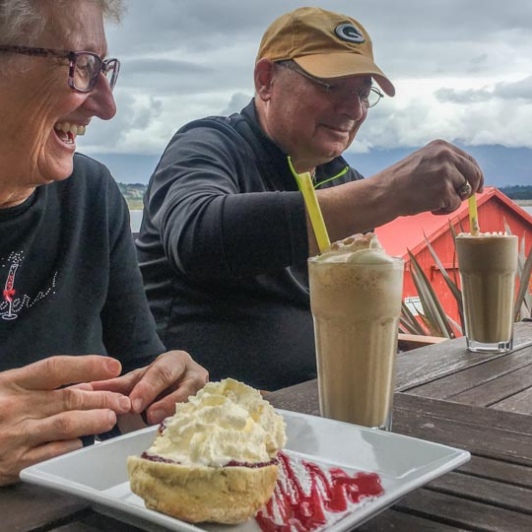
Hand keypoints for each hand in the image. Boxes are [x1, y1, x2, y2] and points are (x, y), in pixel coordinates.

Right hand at [0, 355, 131, 485]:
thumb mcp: (7, 388)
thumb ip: (43, 385)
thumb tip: (85, 385)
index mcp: (12, 383)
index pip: (55, 368)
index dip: (87, 366)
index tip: (113, 366)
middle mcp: (15, 408)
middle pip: (68, 398)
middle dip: (102, 399)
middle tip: (124, 400)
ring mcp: (15, 437)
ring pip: (66, 425)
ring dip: (95, 421)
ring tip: (112, 418)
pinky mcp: (15, 464)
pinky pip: (54, 453)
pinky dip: (74, 445)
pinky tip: (85, 441)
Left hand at [90, 351, 208, 424]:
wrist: (184, 384)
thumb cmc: (157, 382)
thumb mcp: (139, 380)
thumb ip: (116, 386)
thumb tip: (83, 391)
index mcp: (177, 361)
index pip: (162, 372)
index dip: (148, 388)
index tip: (133, 404)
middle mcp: (196, 374)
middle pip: (183, 388)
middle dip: (165, 403)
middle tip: (149, 416)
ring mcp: (207, 394)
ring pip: (195, 405)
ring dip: (177, 417)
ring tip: (161, 428)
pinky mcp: (210, 411)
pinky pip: (201, 420)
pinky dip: (187, 428)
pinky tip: (176, 438)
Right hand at [383, 139, 483, 215]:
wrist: (384, 193)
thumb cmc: (400, 182)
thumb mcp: (423, 161)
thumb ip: (444, 164)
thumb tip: (468, 179)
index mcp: (441, 146)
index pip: (469, 160)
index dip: (475, 174)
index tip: (477, 185)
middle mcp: (446, 156)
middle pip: (474, 174)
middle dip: (472, 189)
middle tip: (464, 199)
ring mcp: (446, 173)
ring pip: (465, 191)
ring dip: (452, 200)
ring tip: (433, 202)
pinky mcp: (444, 191)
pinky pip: (455, 205)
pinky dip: (444, 210)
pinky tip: (429, 207)